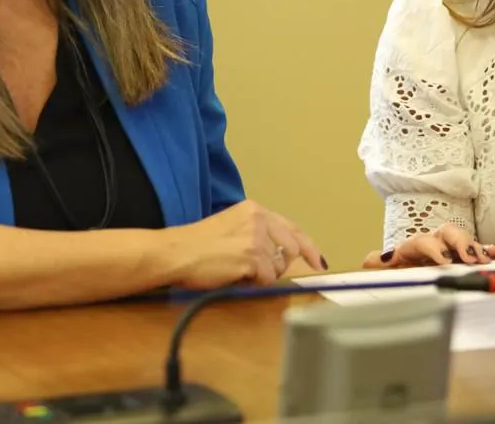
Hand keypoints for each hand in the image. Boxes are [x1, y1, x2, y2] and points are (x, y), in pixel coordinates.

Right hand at [171, 200, 325, 287]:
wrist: (176, 253)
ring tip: (236, 269)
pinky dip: (252, 283)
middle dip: (279, 266)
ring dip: (261, 275)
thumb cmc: (197, 245)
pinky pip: (265, 279)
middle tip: (258, 273)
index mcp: (254, 210)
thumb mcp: (232, 227)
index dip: (308, 247)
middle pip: (291, 250)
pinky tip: (234, 276)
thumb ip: (259, 235)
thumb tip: (283, 256)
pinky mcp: (250, 257)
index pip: (292, 228)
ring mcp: (256, 238)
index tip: (318, 261)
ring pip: (277, 268)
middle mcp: (259, 220)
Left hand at [361, 223, 494, 268]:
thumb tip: (366, 260)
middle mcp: (438, 241)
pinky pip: (480, 249)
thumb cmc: (410, 267)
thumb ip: (384, 264)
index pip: (423, 241)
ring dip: (475, 248)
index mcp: (418, 245)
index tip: (443, 261)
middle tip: (469, 259)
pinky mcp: (468, 255)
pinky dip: (488, 250)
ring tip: (485, 259)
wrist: (423, 268)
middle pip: (449, 233)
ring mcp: (454, 247)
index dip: (434, 250)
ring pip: (465, 240)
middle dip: (460, 243)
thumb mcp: (395, 267)